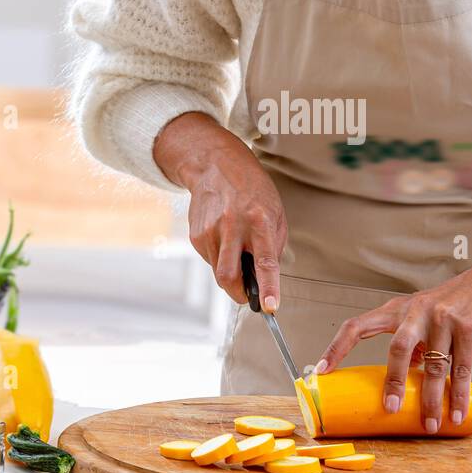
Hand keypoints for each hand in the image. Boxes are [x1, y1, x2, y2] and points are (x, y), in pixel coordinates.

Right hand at [154, 113, 286, 307]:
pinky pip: (210, 261)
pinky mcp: (196, 236)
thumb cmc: (252, 189)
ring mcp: (210, 232)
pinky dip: (220, 259)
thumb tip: (268, 276)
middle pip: (229, 277)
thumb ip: (275, 245)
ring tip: (238, 250)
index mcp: (259, 220)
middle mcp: (232, 226)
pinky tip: (225, 239)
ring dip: (232, 273)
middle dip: (240, 294)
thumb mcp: (275, 211)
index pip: (264, 261)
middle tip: (249, 296)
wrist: (216, 166)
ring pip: (219, 272)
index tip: (270, 306)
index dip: (268, 287)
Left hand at [315, 266, 471, 431]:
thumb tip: (402, 378)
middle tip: (390, 409)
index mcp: (397, 309)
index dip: (337, 348)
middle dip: (392, 382)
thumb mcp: (424, 316)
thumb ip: (410, 342)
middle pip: (396, 348)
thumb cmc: (454, 303)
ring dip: (431, 400)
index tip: (321, 370)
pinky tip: (455, 413)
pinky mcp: (469, 329)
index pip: (357, 325)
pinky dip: (457, 396)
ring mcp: (443, 319)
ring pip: (432, 366)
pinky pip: (461, 370)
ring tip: (430, 425)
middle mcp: (416, 311)